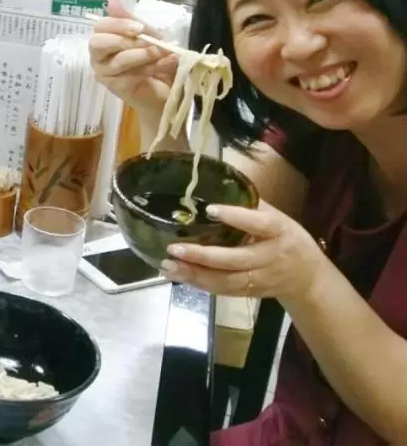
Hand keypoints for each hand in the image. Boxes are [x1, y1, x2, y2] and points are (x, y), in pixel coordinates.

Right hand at [87, 0, 177, 116]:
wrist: (166, 88)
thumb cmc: (154, 59)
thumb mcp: (147, 34)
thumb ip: (131, 20)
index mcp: (104, 39)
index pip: (100, 26)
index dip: (118, 24)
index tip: (139, 28)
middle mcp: (98, 56)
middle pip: (98, 43)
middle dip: (125, 40)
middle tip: (149, 42)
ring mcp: (105, 74)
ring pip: (119, 60)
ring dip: (146, 54)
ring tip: (165, 52)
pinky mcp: (116, 88)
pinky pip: (132, 74)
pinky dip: (154, 66)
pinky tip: (169, 62)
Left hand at [160, 200, 326, 301]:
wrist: (308, 278)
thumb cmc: (287, 238)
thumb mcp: (278, 217)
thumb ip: (251, 205)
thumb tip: (217, 184)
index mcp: (279, 231)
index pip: (259, 224)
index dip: (237, 217)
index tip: (210, 210)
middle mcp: (270, 257)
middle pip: (236, 259)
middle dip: (203, 256)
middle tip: (174, 248)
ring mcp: (261, 278)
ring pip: (227, 281)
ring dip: (196, 275)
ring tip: (169, 265)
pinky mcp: (251, 293)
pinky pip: (225, 291)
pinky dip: (201, 285)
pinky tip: (179, 276)